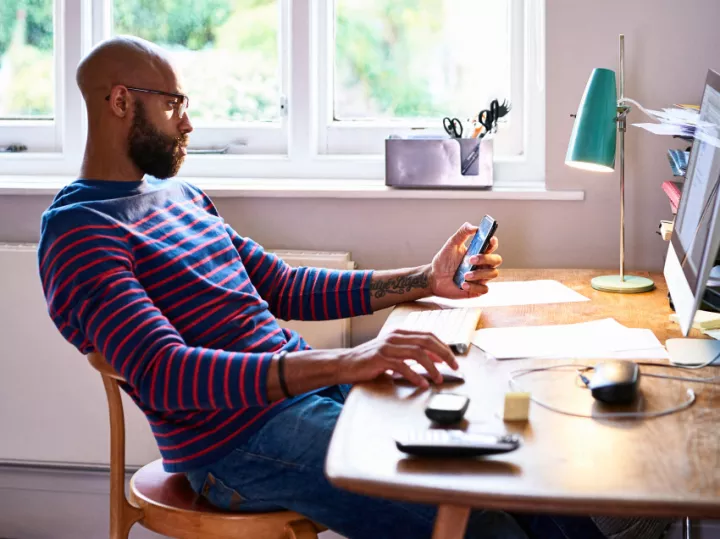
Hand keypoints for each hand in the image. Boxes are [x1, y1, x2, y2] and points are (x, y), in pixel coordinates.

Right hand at [336, 329, 457, 388]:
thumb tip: (434, 359)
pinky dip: (415, 376)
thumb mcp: (392, 352)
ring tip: (439, 379)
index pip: (428, 335)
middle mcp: (394, 336)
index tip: (453, 359)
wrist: (345, 363)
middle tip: (455, 367)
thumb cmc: (370, 360)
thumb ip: (410, 353)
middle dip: (444, 354)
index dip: (443, 346)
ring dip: (432, 367)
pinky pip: (403, 366)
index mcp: (399, 333)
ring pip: (417, 353)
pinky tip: (422, 384)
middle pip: (427, 341)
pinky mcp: (380, 358)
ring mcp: (387, 346)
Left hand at [428, 222, 501, 298]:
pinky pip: (484, 289)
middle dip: (486, 259)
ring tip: (465, 275)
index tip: (490, 240)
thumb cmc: (444, 261)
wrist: (434, 278)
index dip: (493, 242)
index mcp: (479, 252)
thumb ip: (462, 234)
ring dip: (479, 274)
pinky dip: (475, 286)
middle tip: (471, 259)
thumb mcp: (451, 245)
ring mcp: (481, 277)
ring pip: (492, 274)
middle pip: (496, 260)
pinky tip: (463, 284)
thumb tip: (473, 226)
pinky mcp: (477, 290)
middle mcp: (483, 264)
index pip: (492, 246)